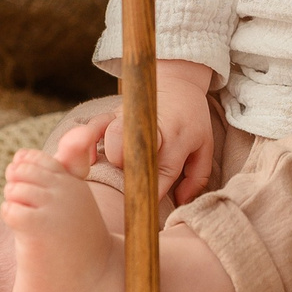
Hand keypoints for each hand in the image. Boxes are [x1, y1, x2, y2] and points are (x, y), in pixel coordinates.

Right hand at [97, 58, 219, 203]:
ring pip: (112, 136)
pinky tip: (89, 159)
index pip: (164, 169)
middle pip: (137, 152)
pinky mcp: (112, 112)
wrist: (178, 82)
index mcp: (178, 136)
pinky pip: (94, 126)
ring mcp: (130, 117)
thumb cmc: (191, 119)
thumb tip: (180, 202)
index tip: (145, 209)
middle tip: (128, 188)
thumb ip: (197, 177)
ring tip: (109, 173)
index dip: (153, 192)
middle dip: (130, 173)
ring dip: (109, 158)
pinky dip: (87, 142)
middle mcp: (152, 125)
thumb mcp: (204, 145)